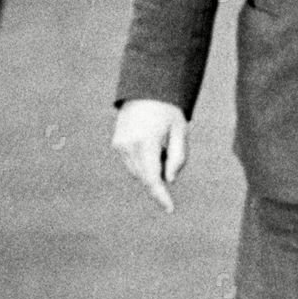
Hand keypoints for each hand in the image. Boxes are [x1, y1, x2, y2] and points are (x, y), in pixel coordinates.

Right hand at [112, 99, 188, 213]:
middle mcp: (129, 145)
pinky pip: (131, 163)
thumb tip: (169, 180)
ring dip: (151, 169)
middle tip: (169, 153)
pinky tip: (150, 143)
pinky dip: (143, 162)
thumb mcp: (181, 131)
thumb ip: (178, 157)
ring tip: (160, 144)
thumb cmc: (168, 110)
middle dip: (159, 177)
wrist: (146, 89)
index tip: (169, 209)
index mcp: (147, 142)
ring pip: (137, 172)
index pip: (153, 179)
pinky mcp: (116, 143)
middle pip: (145, 177)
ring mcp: (120, 144)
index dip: (161, 196)